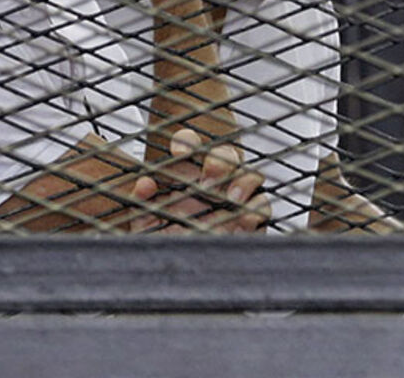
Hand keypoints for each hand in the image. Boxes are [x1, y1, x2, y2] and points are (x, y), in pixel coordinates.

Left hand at [131, 129, 269, 233]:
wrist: (181, 261)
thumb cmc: (164, 233)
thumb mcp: (145, 220)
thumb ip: (142, 201)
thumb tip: (145, 185)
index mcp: (188, 171)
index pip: (190, 144)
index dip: (186, 142)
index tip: (179, 151)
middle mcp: (216, 180)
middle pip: (226, 155)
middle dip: (220, 162)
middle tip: (207, 181)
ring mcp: (237, 197)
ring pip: (252, 176)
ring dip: (243, 184)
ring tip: (230, 200)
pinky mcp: (251, 219)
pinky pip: (261, 207)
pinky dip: (254, 212)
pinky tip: (242, 222)